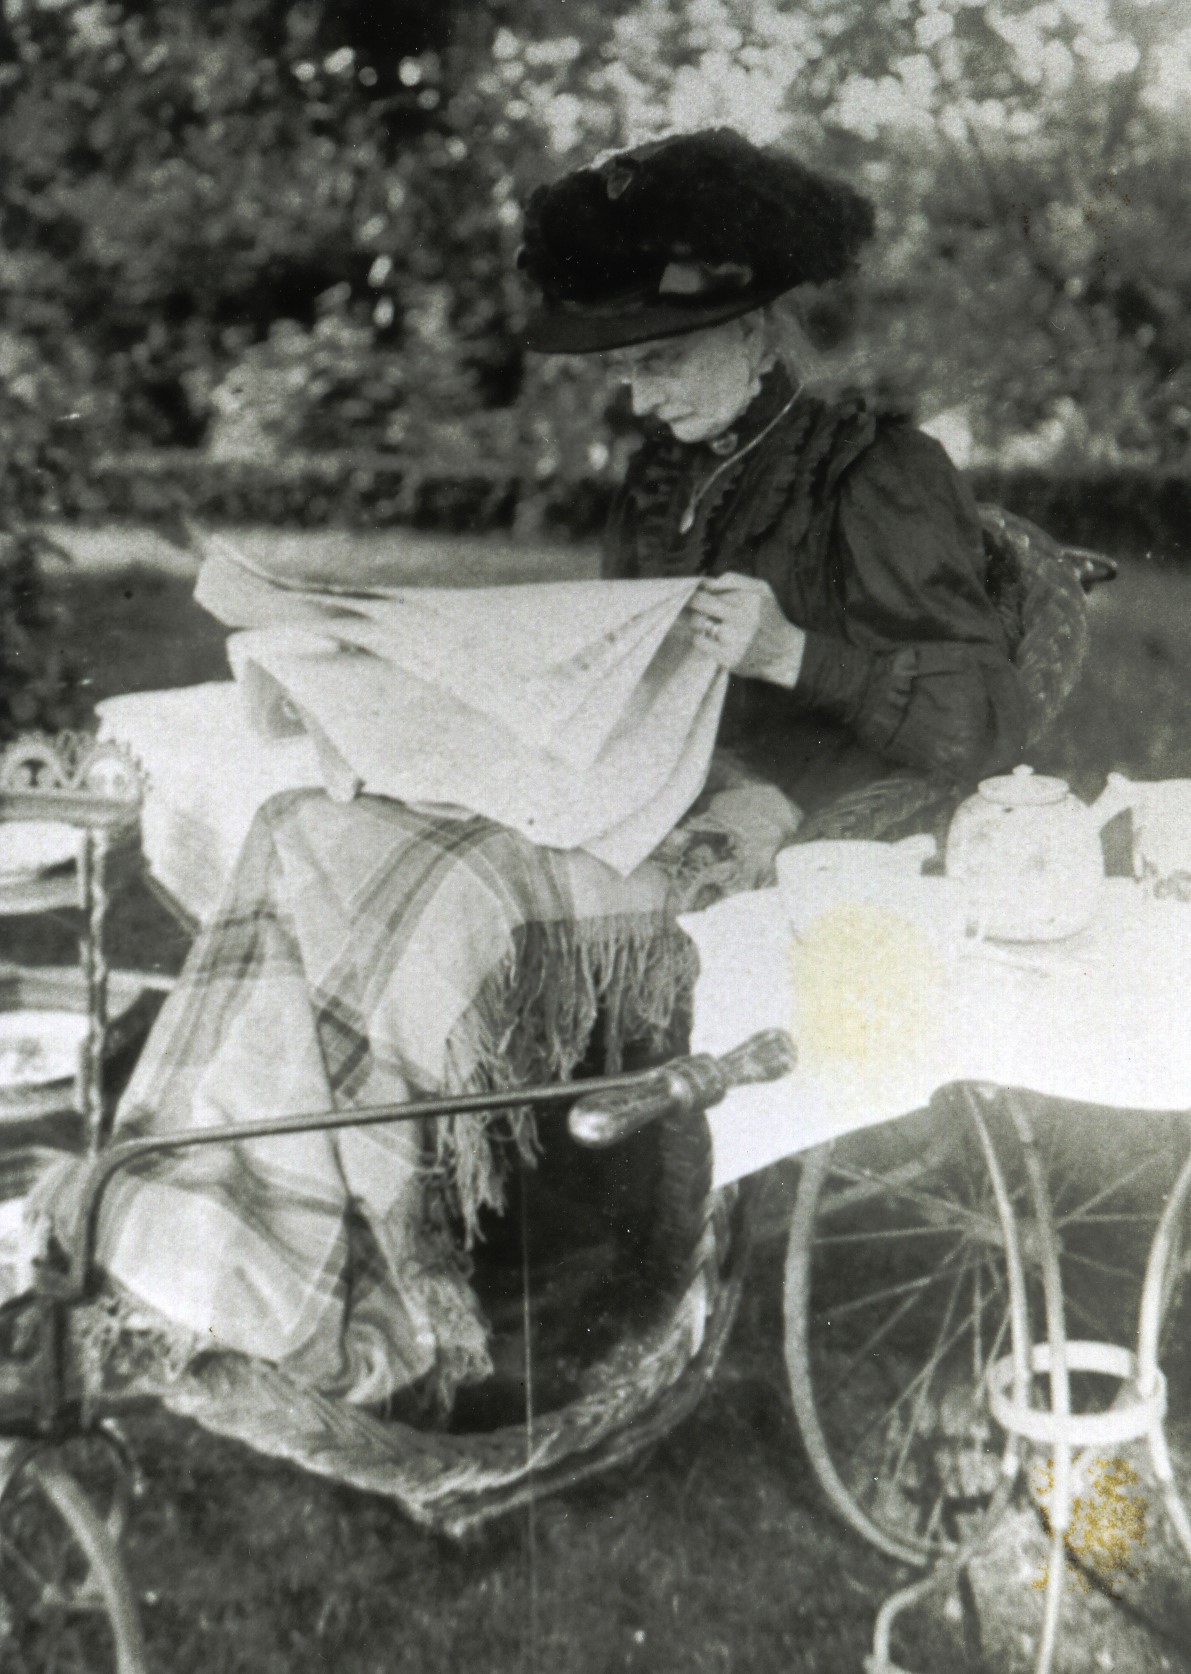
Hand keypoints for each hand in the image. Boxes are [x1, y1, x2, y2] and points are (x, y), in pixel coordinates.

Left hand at [683, 573, 805, 685]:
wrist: (784, 653)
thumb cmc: (768, 617)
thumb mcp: (761, 589)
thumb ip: (734, 579)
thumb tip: (705, 582)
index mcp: (751, 599)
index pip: (712, 589)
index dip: (698, 590)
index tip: (693, 592)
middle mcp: (744, 618)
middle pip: (700, 603)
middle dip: (689, 601)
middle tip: (686, 603)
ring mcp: (736, 640)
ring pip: (697, 622)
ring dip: (698, 621)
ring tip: (710, 623)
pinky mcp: (728, 658)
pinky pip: (699, 641)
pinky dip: (701, 638)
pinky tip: (713, 639)